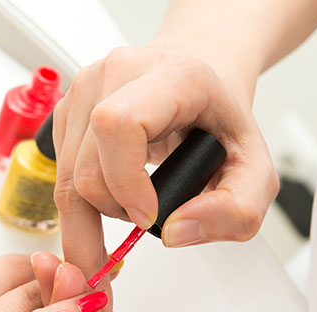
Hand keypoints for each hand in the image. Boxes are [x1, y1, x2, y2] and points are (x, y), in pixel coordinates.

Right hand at [53, 45, 277, 279]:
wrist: (197, 80)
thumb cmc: (218, 119)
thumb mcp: (256, 170)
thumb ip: (236, 210)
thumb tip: (176, 232)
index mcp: (169, 76)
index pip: (119, 126)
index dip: (126, 181)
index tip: (149, 215)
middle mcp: (116, 75)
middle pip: (86, 169)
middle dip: (112, 214)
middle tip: (142, 229)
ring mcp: (83, 91)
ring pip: (66, 180)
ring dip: (95, 212)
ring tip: (131, 210)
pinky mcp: (64, 112)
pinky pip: (60, 174)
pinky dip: (84, 200)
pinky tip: (113, 194)